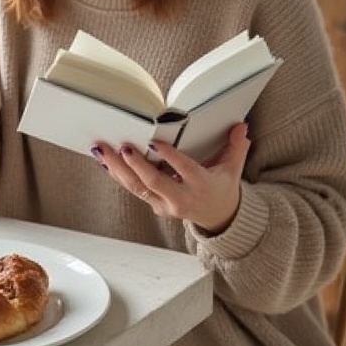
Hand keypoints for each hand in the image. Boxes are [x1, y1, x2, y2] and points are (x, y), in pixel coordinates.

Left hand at [93, 123, 250, 233]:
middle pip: (152, 182)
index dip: (169, 157)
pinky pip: (133, 189)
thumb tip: (241, 127)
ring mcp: (164, 204)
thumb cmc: (222, 188)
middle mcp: (179, 198)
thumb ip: (237, 147)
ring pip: (136, 187)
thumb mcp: (233, 168)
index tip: (155, 142)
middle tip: (122, 146)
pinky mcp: (154, 204)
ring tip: (103, 150)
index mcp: (199, 185)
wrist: (218, 218)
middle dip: (135, 164)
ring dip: (117, 168)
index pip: (183, 169)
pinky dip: (117, 174)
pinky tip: (105, 161)